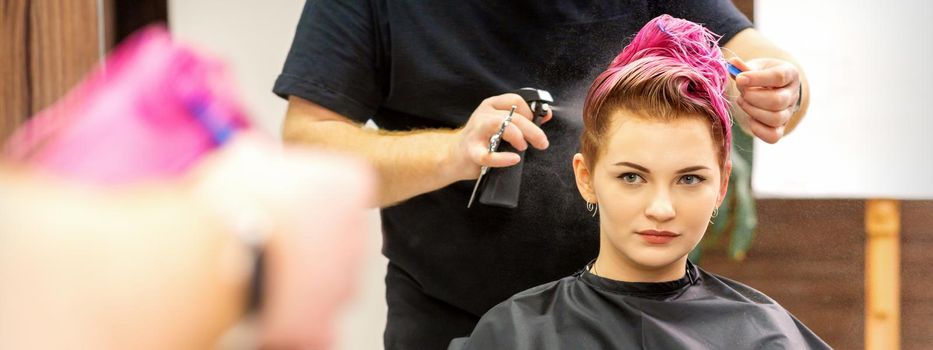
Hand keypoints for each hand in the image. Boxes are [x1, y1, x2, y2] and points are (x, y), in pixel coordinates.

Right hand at [192, 134, 375, 348]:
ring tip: (260, 273)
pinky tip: (265, 309)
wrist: (212, 258)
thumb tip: (257, 156)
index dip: (316, 196)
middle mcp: (357, 236)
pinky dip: (295, 322)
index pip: (348, 189)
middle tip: (269, 238)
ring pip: (329, 283)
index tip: (290, 201)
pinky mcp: (322, 325)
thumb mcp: (244, 159)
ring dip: (303, 281)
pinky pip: (315, 326)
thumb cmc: (230, 204)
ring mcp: (343, 284)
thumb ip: (264, 157)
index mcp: (349, 186)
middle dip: (311, 242)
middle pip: (341, 238)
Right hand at [448, 93, 551, 180]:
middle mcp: (483, 115)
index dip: (530, 112)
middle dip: (532, 129)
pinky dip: (503, 158)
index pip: (515, 99)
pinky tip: (513, 159)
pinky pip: (489, 155)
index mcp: (491, 105)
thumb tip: (546, 116)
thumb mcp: (500, 124)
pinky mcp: (472, 151)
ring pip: (500, 125)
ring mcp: (476, 132)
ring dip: (518, 135)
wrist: (454, 156)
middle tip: (542, 142)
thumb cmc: (481, 140)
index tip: (537, 124)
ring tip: (523, 147)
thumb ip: (522, 119)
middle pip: (513, 115)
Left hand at [729, 57, 801, 143]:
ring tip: (742, 101)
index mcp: (790, 74)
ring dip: (752, 111)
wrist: (769, 88)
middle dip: (752, 97)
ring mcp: (788, 113)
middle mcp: (793, 94)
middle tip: (742, 93)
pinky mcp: (780, 128)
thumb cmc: (760, 74)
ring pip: (775, 119)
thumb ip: (744, 67)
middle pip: (777, 101)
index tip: (739, 78)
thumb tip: (732, 64)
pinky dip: (757, 129)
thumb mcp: (755, 66)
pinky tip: (750, 117)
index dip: (756, 79)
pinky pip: (773, 136)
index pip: (778, 77)